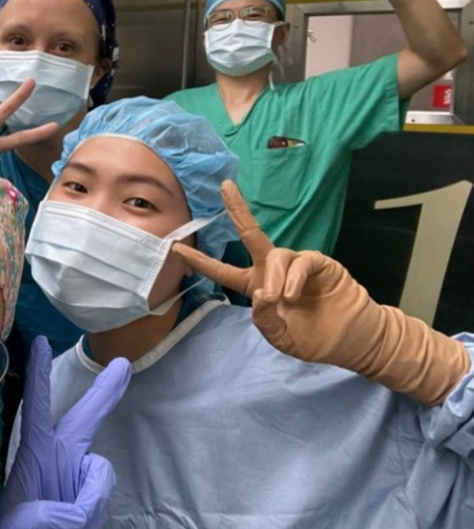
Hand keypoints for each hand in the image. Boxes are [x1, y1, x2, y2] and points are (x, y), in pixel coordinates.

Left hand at [0, 337, 129, 528]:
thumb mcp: (27, 526)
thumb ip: (57, 512)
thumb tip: (84, 503)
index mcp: (34, 454)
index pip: (36, 407)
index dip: (39, 374)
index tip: (42, 341)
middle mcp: (58, 458)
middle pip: (85, 418)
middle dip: (104, 393)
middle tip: (122, 365)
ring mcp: (76, 476)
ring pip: (101, 474)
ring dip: (88, 502)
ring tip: (64, 526)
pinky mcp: (90, 496)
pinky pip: (104, 496)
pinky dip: (93, 512)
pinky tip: (76, 527)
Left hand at [173, 181, 471, 404]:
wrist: (352, 340)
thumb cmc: (312, 338)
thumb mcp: (281, 337)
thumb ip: (265, 320)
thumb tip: (259, 294)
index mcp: (256, 287)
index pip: (223, 271)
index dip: (200, 261)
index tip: (176, 247)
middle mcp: (271, 270)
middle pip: (250, 234)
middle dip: (237, 210)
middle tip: (225, 187)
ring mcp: (295, 264)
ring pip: (275, 255)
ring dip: (274, 277)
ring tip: (281, 300)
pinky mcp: (318, 263)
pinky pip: (300, 261)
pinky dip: (294, 277)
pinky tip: (292, 295)